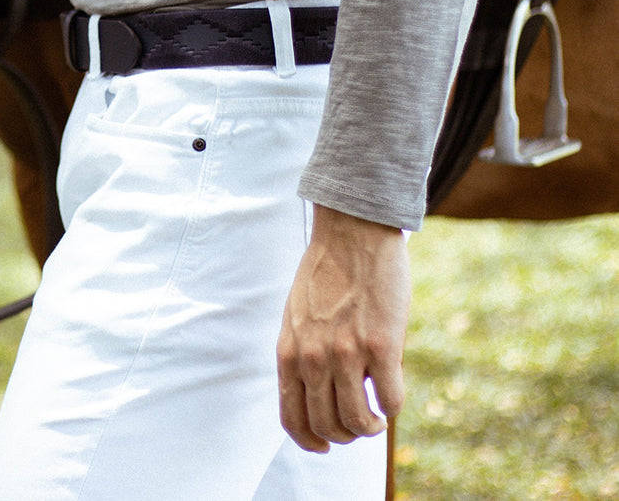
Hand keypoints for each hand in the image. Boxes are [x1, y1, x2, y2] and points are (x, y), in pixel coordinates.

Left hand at [277, 205, 409, 452]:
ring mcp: (346, 354)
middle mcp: (312, 358)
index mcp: (289, 352)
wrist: (351, 236)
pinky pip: (390, 400)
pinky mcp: (381, 347)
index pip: (292, 417)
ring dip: (370, 428)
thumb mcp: (297, 317)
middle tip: (360, 424)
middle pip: (326, 426)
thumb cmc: (325, 274)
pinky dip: (392, 406)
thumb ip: (302, 353)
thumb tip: (318, 392)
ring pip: (357, 422)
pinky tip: (391, 392)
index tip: (326, 446)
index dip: (309, 441)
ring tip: (377, 417)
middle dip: (345, 436)